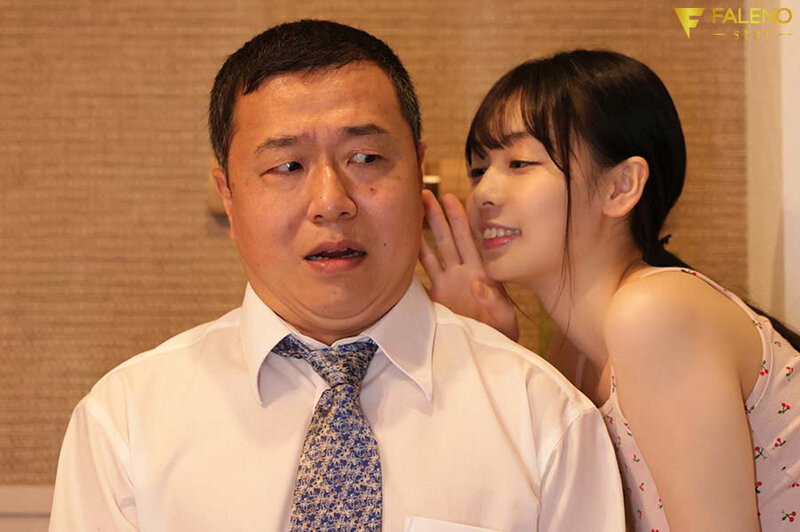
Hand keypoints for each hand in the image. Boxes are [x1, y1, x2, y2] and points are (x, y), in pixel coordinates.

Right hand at [419, 190, 518, 340]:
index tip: (450, 198)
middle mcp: (460, 275)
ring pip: (431, 254)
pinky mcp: (434, 302)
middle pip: (446, 240)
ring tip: (409, 214)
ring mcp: (446, 286)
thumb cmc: (502, 334)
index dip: (459, 219)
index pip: (467, 240)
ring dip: (420, 234)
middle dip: (435, 217)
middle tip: (423, 194)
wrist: (488, 354)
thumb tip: (479, 284)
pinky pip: (419, 279)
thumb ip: (494, 302)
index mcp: (479, 273)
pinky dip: (410, 265)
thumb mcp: (504, 319)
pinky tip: (399, 252)